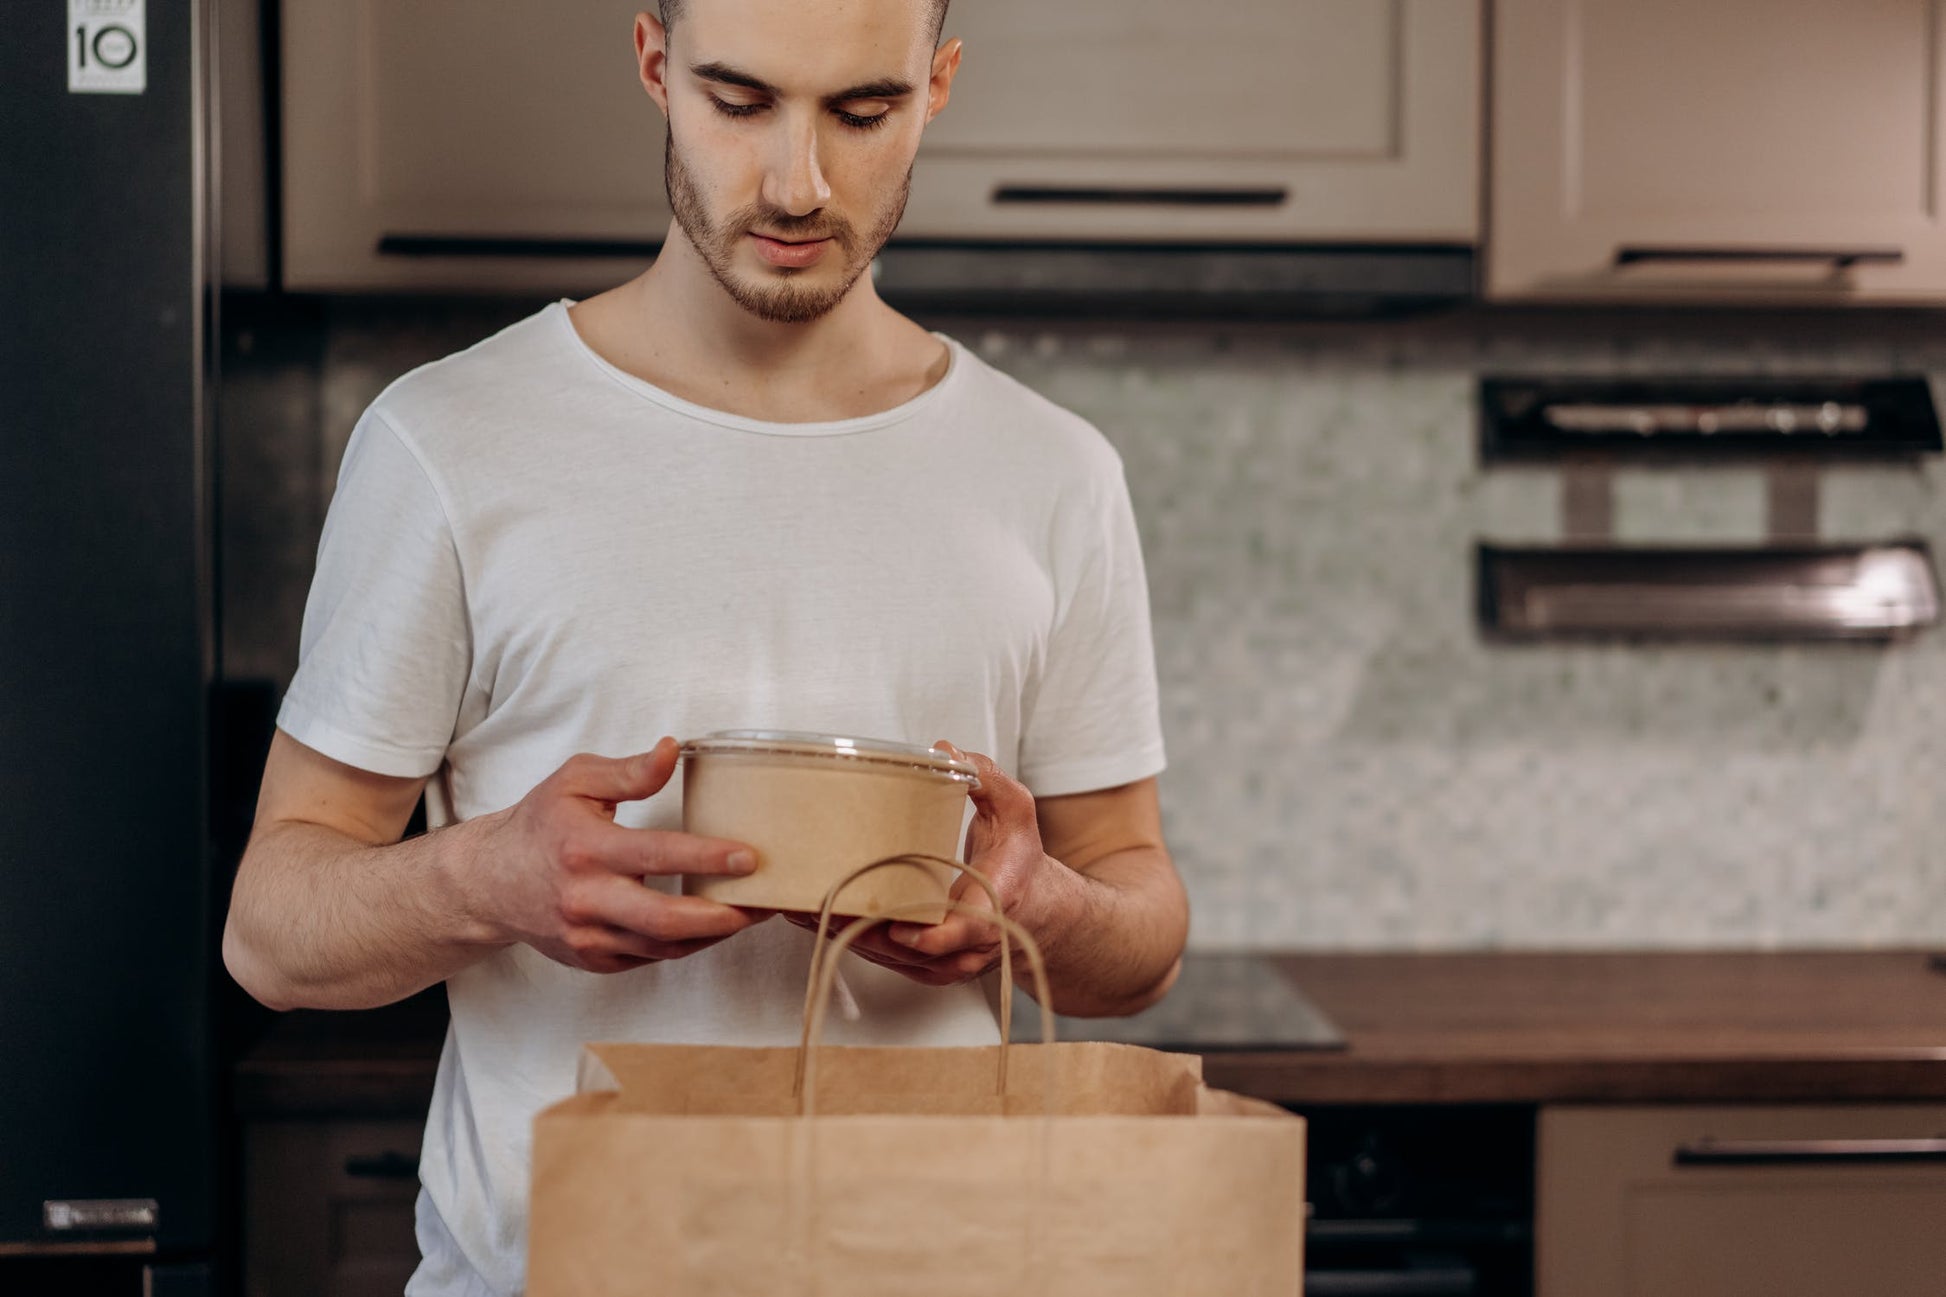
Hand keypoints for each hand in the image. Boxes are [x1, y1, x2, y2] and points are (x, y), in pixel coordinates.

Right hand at [475, 737, 771, 973]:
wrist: (490, 883)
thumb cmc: (540, 825)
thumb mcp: (576, 782)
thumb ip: (628, 771)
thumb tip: (672, 751)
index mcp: (585, 850)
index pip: (656, 855)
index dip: (707, 858)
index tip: (749, 857)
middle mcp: (585, 899)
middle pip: (663, 920)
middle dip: (721, 916)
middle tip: (763, 903)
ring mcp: (587, 936)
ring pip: (662, 947)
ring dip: (712, 935)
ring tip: (750, 914)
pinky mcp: (592, 960)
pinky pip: (649, 959)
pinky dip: (684, 945)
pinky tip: (711, 927)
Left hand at [788, 742, 1072, 988]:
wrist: (1032, 909)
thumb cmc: (1018, 860)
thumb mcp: (1015, 812)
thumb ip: (988, 780)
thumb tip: (946, 750)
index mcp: (991, 911)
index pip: (959, 933)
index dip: (926, 935)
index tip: (897, 924)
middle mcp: (965, 948)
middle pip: (905, 949)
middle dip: (858, 927)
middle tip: (815, 900)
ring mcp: (941, 964)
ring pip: (884, 956)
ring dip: (842, 932)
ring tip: (799, 904)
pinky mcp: (920, 967)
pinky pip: (879, 957)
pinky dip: (846, 937)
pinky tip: (812, 916)